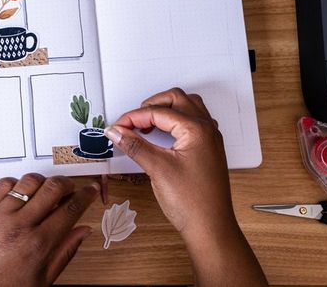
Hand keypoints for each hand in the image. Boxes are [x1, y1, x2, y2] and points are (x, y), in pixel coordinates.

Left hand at [0, 174, 99, 286]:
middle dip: (68, 184)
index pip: (70, 209)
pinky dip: (17, 183)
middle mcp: (19, 225)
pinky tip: (21, 193)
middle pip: (53, 188)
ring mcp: (0, 214)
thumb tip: (83, 230)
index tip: (90, 190)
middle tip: (71, 188)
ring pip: (29, 180)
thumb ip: (65, 251)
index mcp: (38, 245)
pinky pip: (5, 183)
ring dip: (43, 182)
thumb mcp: (42, 278)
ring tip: (47, 191)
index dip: (85, 196)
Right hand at [104, 88, 231, 237]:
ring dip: (165, 110)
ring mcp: (209, 140)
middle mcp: (207, 130)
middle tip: (131, 121)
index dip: (134, 117)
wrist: (210, 228)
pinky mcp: (207, 150)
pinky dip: (175, 121)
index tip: (117, 127)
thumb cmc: (193, 202)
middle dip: (150, 106)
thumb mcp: (157, 169)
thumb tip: (116, 131)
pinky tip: (162, 135)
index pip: (159, 112)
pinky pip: (192, 122)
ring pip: (187, 107)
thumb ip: (135, 145)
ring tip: (145, 125)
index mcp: (197, 130)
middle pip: (176, 99)